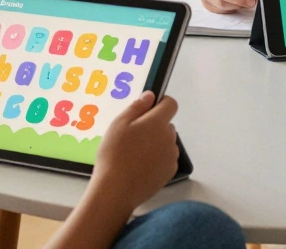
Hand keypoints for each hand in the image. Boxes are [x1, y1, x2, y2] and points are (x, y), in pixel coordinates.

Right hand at [89, 92, 179, 212]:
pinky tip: (140, 167)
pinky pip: (166, 159)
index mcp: (158, 123)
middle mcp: (170, 137)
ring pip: (166, 142)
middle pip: (166, 125)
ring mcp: (171, 156)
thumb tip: (151, 95)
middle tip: (132, 137)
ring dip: (156, 143)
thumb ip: (137, 107)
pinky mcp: (170, 172)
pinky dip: (157, 159)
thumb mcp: (119, 124)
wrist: (116, 190)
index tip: (147, 110)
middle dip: (154, 126)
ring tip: (134, 155)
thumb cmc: (114, 153)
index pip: (171, 104)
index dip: (160, 103)